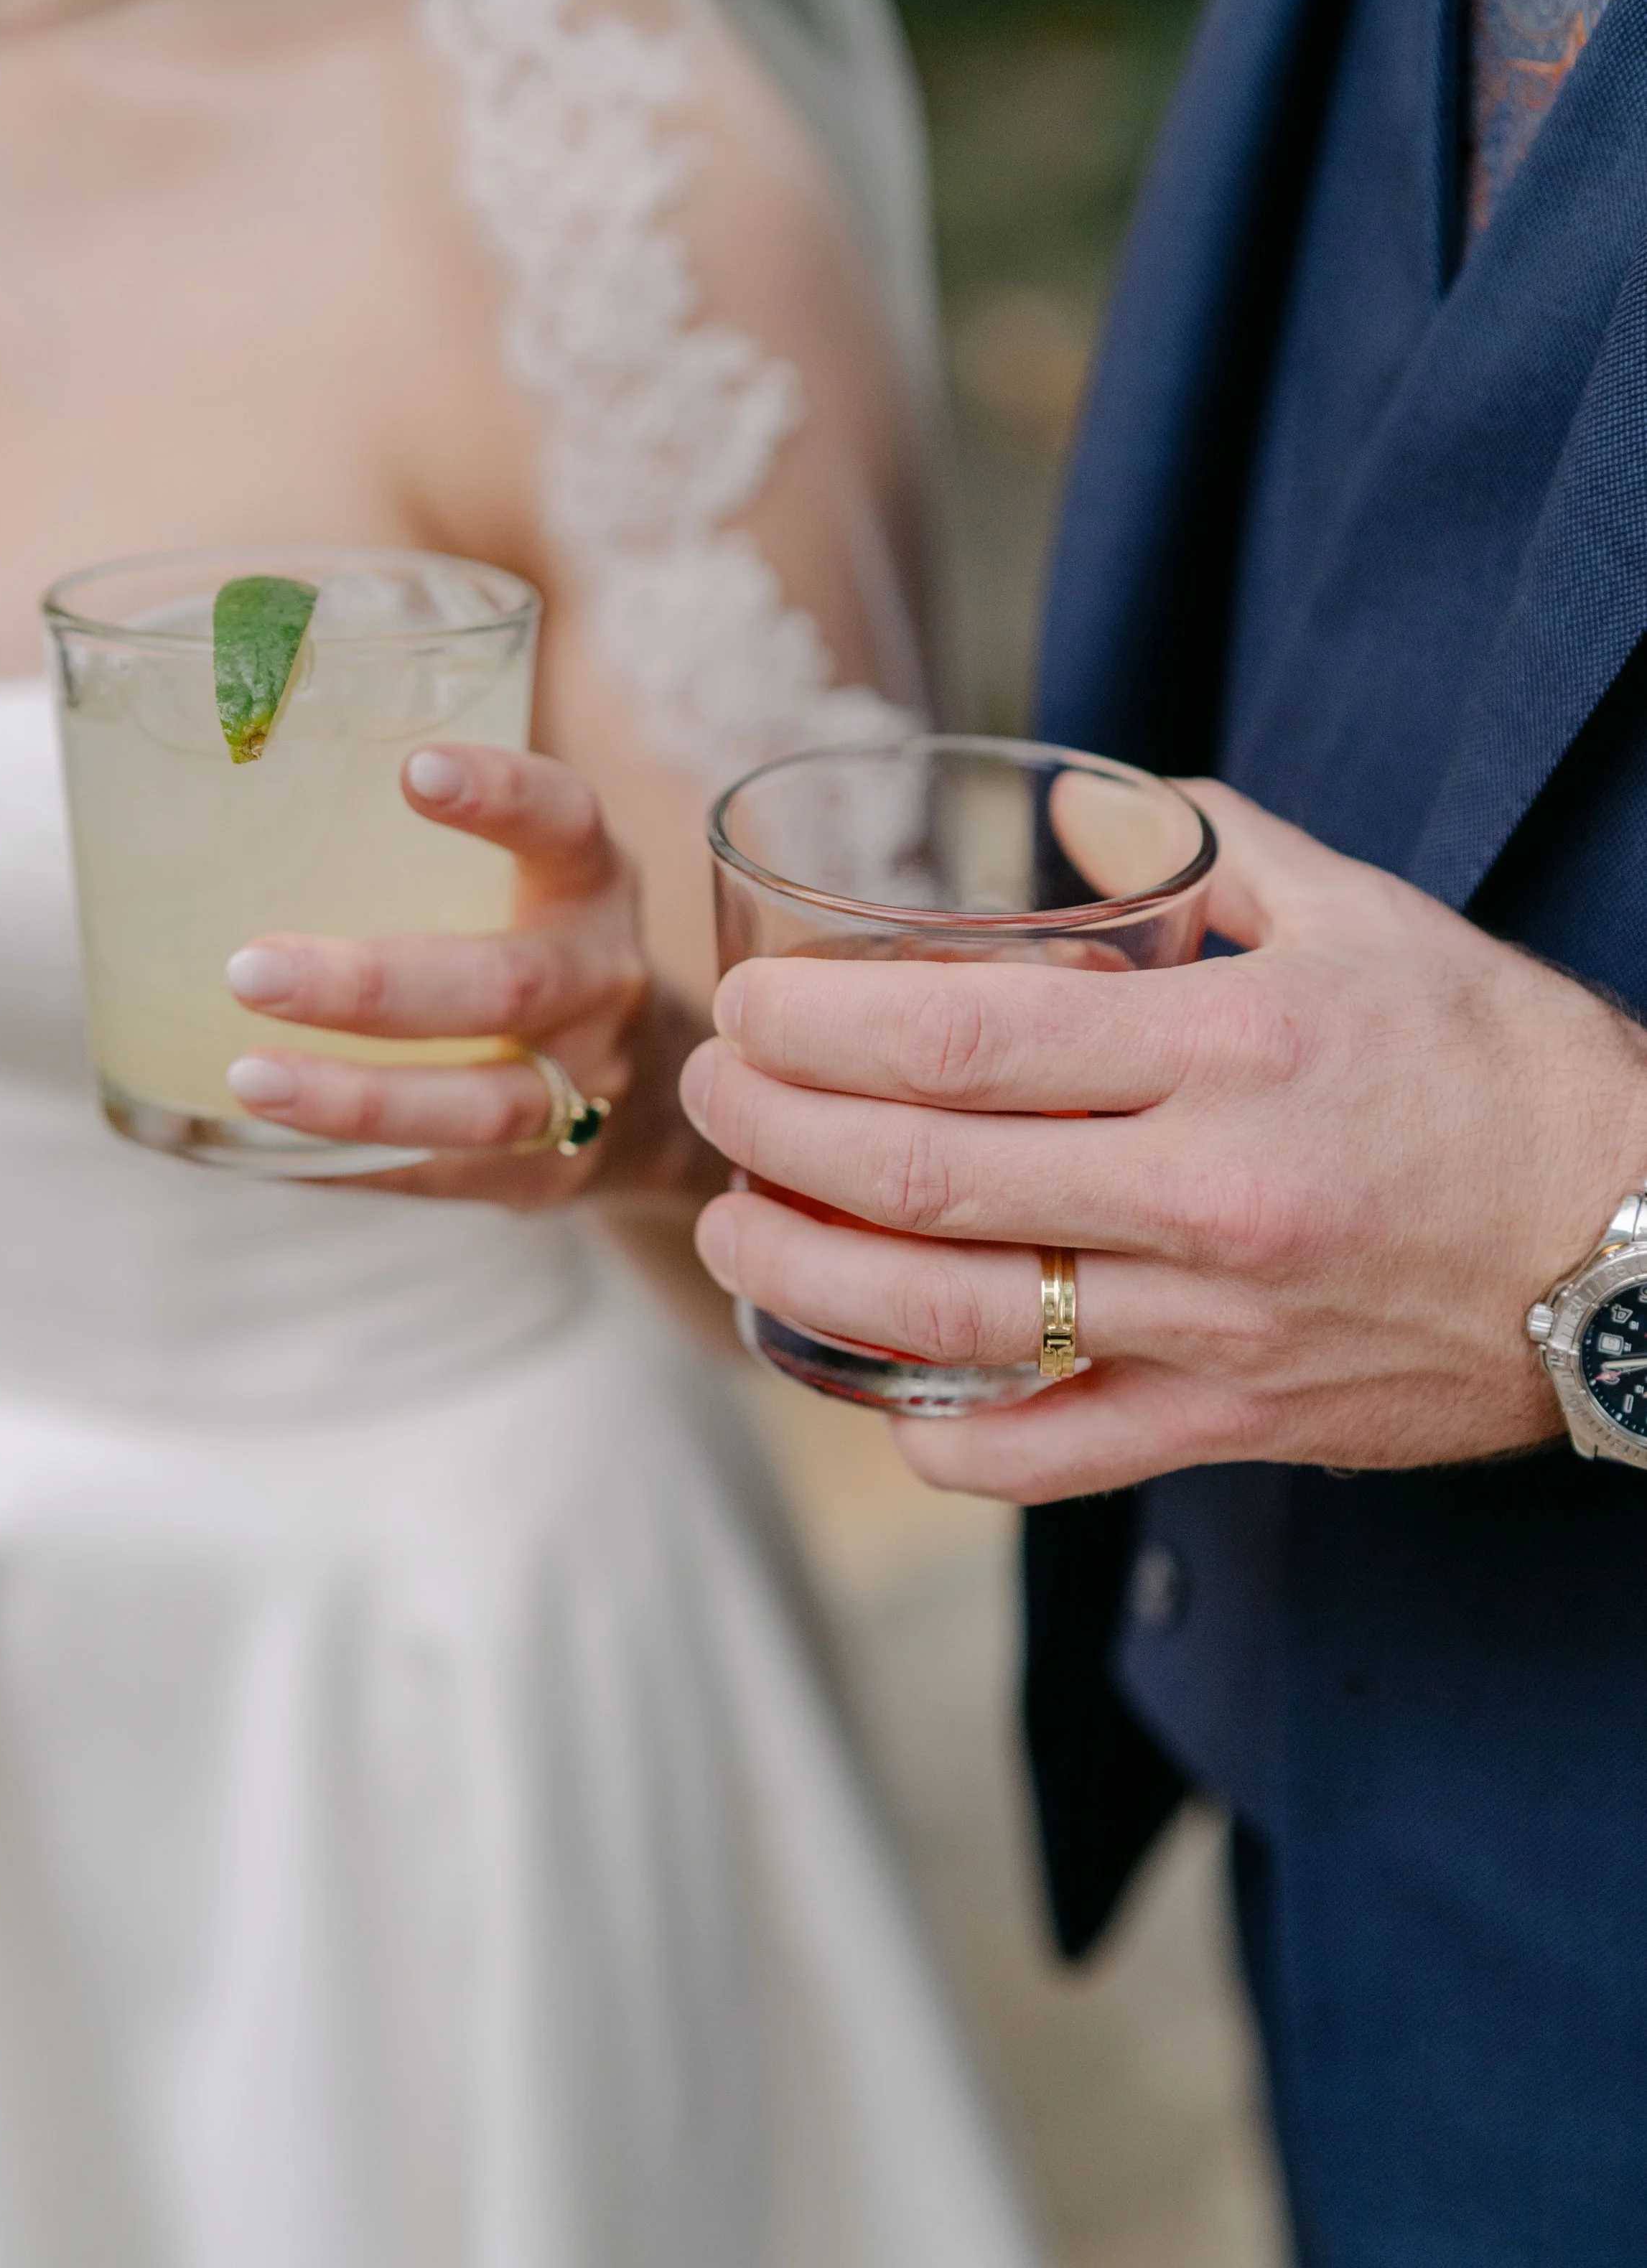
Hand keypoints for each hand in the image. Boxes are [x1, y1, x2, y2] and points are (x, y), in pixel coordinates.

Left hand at [225, 742, 715, 1203]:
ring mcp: (585, 1085)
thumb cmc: (529, 941)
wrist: (655, 1088)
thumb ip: (406, 836)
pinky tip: (255, 1145)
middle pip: (503, 988)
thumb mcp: (520, 873)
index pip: (564, 823)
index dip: (502, 795)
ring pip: (479, 1104)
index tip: (413, 769)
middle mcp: (599, 979)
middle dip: (374, 986)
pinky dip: (348, 1164)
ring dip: (357, 1097)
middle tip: (249, 969)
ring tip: (249, 1076)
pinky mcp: (549, 1172)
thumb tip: (189, 763)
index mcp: (590, 882)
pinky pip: (443, 1176)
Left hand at [679, 784, 1646, 1501]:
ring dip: (807, 1281)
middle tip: (714, 1096)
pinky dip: (942, 1440)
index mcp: (1233, 1050)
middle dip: (779, 1136)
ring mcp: (1213, 1329)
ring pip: (956, 1324)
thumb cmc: (1499, 1070)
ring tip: (732, 1230)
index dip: (825, 1026)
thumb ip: (1211, 849)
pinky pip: (1053, 1458)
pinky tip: (871, 1391)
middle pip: (928, 1177)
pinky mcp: (1233, 1426)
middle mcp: (1208, 1195)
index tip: (749, 1009)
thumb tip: (1085, 809)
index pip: (969, 1036)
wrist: (1641, 1246)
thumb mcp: (1368, 919)